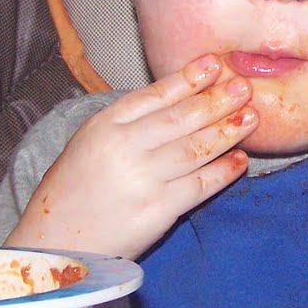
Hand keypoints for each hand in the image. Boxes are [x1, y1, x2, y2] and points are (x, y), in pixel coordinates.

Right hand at [6, 54, 256, 258]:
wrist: (57, 243)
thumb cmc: (73, 190)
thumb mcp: (89, 142)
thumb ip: (128, 122)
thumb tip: (177, 99)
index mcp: (105, 125)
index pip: (156, 95)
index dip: (189, 78)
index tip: (214, 64)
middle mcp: (125, 147)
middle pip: (182, 118)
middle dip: (217, 100)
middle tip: (244, 87)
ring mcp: (143, 179)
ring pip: (196, 148)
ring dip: (227, 131)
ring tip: (250, 118)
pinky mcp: (158, 210)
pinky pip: (199, 185)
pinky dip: (223, 171)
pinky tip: (239, 160)